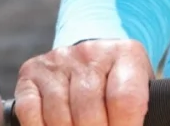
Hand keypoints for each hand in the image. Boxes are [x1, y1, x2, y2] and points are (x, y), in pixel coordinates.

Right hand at [15, 39, 152, 125]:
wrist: (93, 55)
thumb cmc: (118, 82)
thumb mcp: (139, 87)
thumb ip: (136, 107)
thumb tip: (137, 125)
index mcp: (126, 53)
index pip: (125, 98)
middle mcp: (91, 52)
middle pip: (89, 109)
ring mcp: (60, 60)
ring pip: (59, 114)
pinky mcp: (32, 72)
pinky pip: (30, 110)